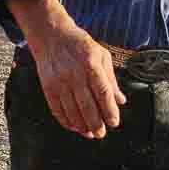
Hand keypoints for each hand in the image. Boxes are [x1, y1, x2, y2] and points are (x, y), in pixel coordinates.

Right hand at [7, 0, 125, 138]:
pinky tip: (74, 127)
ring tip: (90, 133)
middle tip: (101, 134)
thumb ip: (111, 80)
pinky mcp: (48, 87)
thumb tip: (121, 101)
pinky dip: (66, 121)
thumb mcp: (101, 56)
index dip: (109, 110)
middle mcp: (75, 74)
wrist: (52, 35)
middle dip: (96, 124)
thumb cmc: (81, 45)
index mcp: (91, 65)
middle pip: (87, 106)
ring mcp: (60, 81)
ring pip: (72, 111)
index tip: (114, 123)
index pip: (103, 93)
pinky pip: (57, 109)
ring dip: (81, 126)